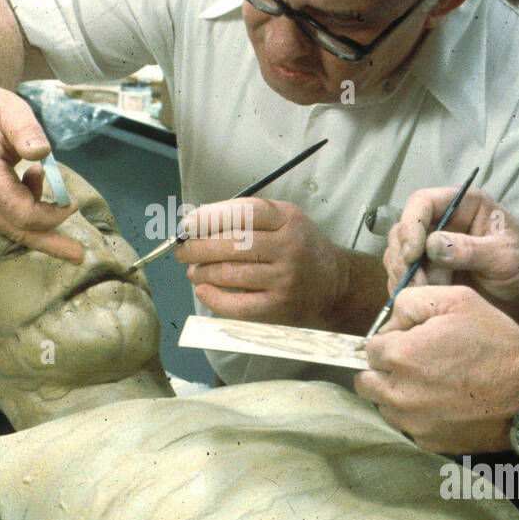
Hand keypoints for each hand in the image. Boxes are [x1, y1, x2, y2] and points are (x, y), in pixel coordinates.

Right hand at [0, 79, 83, 259]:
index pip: (23, 214)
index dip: (52, 215)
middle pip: (16, 232)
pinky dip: (19, 214)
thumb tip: (43, 153)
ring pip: (8, 229)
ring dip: (34, 216)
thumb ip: (27, 130)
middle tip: (78, 255)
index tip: (73, 203)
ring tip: (36, 176)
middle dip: (50, 243)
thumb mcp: (10, 109)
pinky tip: (24, 183)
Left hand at [175, 198, 347, 326]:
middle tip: (183, 250)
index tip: (188, 224)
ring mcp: (284, 279)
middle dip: (197, 246)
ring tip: (194, 270)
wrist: (335, 286)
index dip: (210, 217)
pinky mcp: (279, 307)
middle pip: (231, 243)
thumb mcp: (285, 221)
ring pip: (229, 273)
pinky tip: (204, 290)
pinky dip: (213, 298)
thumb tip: (197, 222)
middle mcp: (289, 247)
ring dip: (201, 272)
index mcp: (288, 219)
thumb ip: (247, 218)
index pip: (243, 212)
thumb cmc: (300, 250)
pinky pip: (237, 305)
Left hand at [354, 284, 518, 453]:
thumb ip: (412, 301)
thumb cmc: (497, 345)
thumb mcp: (459, 300)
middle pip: (366, 380)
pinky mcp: (427, 442)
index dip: (393, 339)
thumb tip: (390, 319)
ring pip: (383, 405)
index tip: (415, 340)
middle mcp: (399, 393)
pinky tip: (444, 402)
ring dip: (397, 393)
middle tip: (415, 363)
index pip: (371, 346)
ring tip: (432, 382)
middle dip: (384, 369)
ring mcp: (412, 422)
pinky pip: (407, 425)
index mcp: (401, 355)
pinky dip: (417, 414)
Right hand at [383, 186, 518, 301]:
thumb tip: (432, 245)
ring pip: (399, 255)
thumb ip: (470, 250)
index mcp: (463, 205)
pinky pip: (405, 276)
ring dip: (404, 277)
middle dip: (404, 258)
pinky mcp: (430, 271)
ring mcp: (433, 247)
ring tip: (426, 296)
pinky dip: (407, 289)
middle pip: (403, 230)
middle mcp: (443, 222)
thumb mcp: (504, 256)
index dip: (411, 224)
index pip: (422, 202)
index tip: (413, 254)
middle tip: (418, 285)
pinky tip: (423, 301)